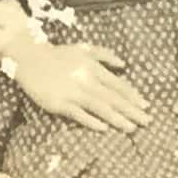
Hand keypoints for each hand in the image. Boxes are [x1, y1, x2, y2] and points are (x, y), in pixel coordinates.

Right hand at [7, 37, 152, 133]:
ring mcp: (72, 92)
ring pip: (99, 107)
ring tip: (132, 128)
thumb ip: (105, 55)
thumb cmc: (59, 54)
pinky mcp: (59, 103)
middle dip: (131, 111)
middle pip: (112, 98)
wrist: (29, 58)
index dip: (133, 96)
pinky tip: (104, 128)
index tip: (146, 107)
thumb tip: (124, 65)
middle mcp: (85, 79)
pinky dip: (92, 121)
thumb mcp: (83, 48)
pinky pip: (79, 114)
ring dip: (117, 118)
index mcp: (92, 67)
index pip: (117, 84)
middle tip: (147, 122)